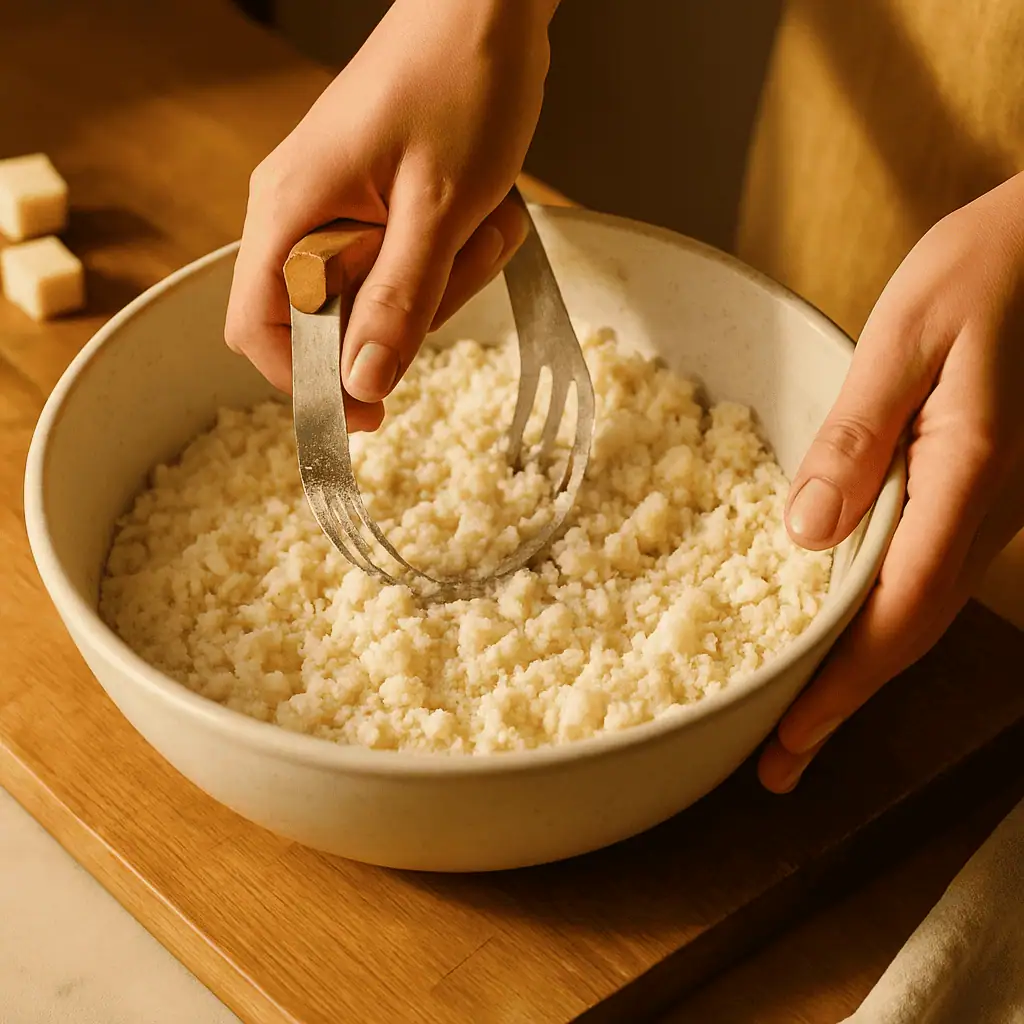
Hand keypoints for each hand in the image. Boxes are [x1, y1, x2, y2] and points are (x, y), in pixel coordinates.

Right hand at [225, 0, 556, 429]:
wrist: (487, 7)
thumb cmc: (461, 84)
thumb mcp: (440, 208)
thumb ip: (400, 301)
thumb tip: (365, 384)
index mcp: (290, 210)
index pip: (257, 328)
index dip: (305, 382)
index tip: (369, 410)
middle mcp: (296, 211)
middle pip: (325, 322)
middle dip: (401, 318)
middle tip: (459, 267)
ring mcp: (332, 205)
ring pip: (371, 297)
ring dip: (435, 284)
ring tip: (480, 226)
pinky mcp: (367, 202)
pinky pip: (395, 264)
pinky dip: (441, 259)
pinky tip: (475, 219)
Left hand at [759, 171, 1023, 792]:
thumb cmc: (989, 270)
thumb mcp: (906, 338)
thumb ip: (857, 437)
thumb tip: (806, 533)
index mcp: (965, 478)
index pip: (896, 611)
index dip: (840, 685)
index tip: (788, 741)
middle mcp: (985, 510)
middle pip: (908, 631)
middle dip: (841, 702)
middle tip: (780, 761)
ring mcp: (989, 506)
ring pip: (919, 610)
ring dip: (858, 668)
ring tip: (798, 714)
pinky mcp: (979, 489)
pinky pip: (924, 571)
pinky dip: (877, 616)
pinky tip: (839, 627)